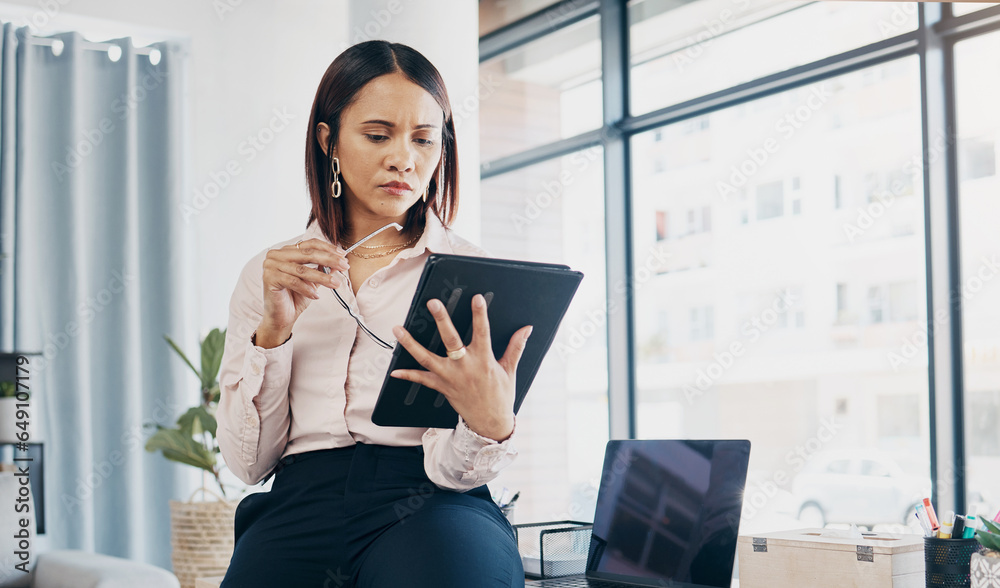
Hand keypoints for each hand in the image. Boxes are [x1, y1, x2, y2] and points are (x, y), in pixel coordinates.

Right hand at [256, 238, 348, 347]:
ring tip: (335, 284)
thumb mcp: (313, 280)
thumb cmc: (296, 297)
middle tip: (345, 266)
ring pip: (302, 269)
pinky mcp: (269, 278)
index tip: (344, 255)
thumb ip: (323, 268)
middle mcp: (276, 255)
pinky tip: (316, 296)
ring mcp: (270, 265)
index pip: (310, 244)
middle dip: (329, 260)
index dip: (328, 248)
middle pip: (308, 253)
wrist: (281, 317)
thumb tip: (341, 260)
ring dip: (322, 277)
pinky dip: (307, 289)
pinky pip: (293, 281)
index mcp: (286, 251)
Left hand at [390, 294, 532, 441]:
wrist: (490, 423)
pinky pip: (422, 380)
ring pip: (428, 358)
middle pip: (451, 341)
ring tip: (399, 330)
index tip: (477, 298)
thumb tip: (526, 329)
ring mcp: (451, 377)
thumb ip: (516, 347)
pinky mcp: (442, 387)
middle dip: (442, 321)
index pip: (483, 332)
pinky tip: (395, 371)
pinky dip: (408, 375)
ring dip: (411, 344)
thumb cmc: (500, 396)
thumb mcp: (511, 370)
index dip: (480, 314)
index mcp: (484, 360)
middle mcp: (465, 367)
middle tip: (433, 304)